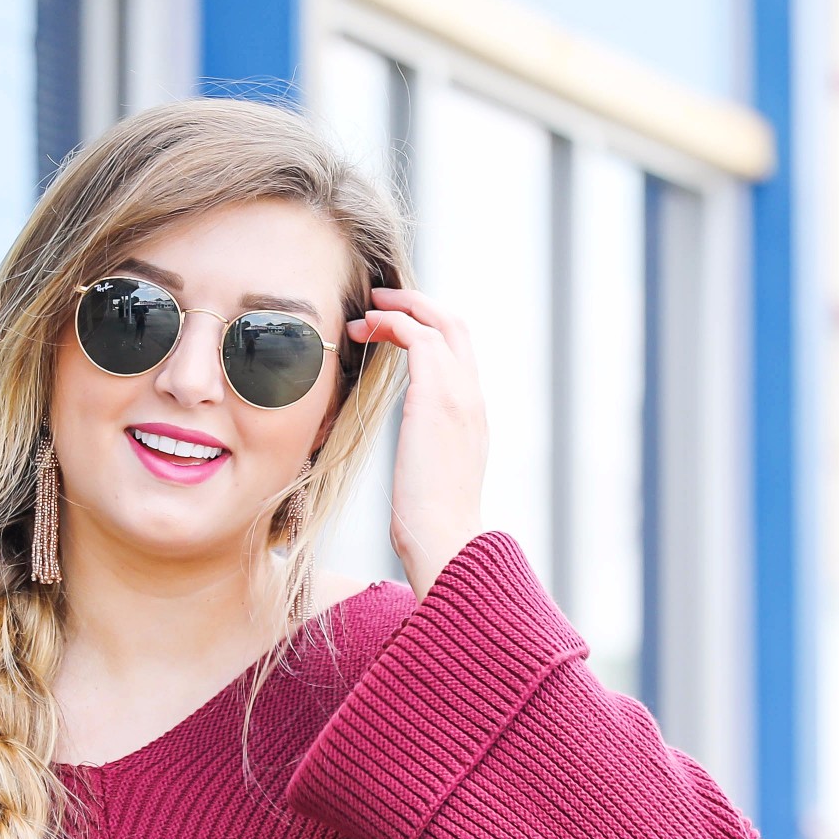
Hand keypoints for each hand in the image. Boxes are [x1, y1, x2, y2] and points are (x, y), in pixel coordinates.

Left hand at [349, 288, 485, 596]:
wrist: (444, 538)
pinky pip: (418, 338)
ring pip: (438, 323)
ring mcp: (460, 394)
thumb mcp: (433, 476)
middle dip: (418, 304)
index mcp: (472, 415)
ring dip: (399, 310)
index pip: (459, 353)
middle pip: (456, 325)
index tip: (396, 327)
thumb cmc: (431, 522)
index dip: (429, 329)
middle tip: (381, 300)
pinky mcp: (437, 397)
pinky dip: (392, 323)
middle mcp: (472, 397)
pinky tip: (366, 328)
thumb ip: (429, 450)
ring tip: (365, 313)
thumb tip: (415, 455)